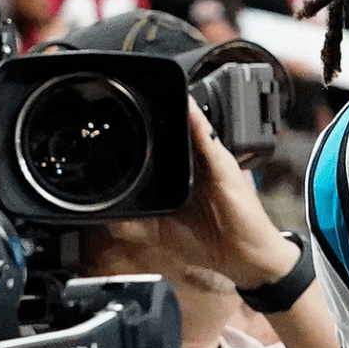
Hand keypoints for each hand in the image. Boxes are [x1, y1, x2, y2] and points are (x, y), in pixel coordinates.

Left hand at [104, 101, 297, 288]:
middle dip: (162, 115)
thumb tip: (104, 215)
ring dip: (180, 112)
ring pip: (192, 132)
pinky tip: (188, 109)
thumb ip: (135, 222)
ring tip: (163, 91)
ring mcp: (212, 165)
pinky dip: (199, 124)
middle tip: (141, 96)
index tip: (124, 119)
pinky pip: (210, 142)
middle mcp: (197, 167)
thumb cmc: (209, 244)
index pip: (162, 150)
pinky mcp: (225, 168)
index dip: (146, 136)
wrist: (244, 257)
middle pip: (177, 136)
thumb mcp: (161, 232)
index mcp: (181, 179)